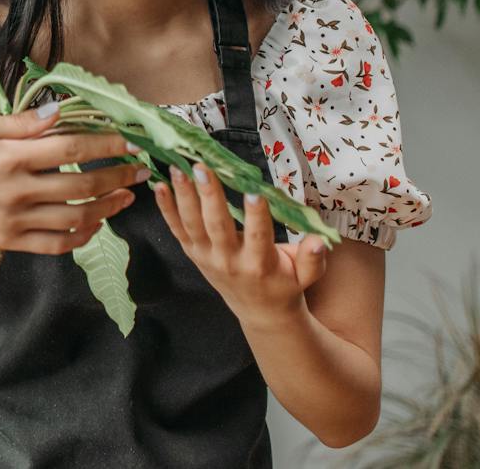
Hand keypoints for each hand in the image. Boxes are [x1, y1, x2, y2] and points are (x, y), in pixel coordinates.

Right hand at [0, 103, 148, 254]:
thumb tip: (59, 113)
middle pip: (82, 185)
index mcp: (7, 156)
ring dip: (108, 208)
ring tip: (126, 197)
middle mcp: (15, 190)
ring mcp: (12, 220)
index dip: (106, 144)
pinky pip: (55, 245)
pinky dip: (80, 236)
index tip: (128, 140)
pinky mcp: (7, 242)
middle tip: (140, 169)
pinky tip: (93, 224)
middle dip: (118, 176)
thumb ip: (18, 124)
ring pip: (75, 218)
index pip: (71, 148)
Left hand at [154, 161, 330, 325]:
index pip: (258, 237)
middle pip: (217, 226)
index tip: (253, 192)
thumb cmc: (284, 285)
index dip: (256, 216)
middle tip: (203, 168)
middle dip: (209, 196)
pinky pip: (176, 229)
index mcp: (259, 265)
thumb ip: (313, 259)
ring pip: (192, 225)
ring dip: (183, 195)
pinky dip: (166, 208)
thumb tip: (320, 241)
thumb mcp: (305, 276)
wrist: (259, 312)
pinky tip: (159, 186)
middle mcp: (229, 261)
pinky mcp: (192, 252)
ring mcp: (206, 257)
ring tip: (177, 168)